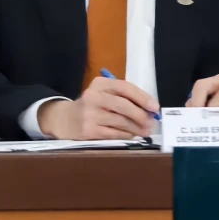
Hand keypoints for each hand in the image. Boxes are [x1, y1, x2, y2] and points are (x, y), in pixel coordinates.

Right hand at [37, 79, 159, 140]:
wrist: (64, 119)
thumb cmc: (93, 105)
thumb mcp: (105, 94)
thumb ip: (126, 98)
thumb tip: (151, 110)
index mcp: (100, 84)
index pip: (125, 87)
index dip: (143, 98)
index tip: (155, 108)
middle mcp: (93, 97)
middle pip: (123, 105)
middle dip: (141, 115)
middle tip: (152, 123)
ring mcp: (89, 114)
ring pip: (120, 121)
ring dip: (137, 127)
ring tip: (145, 130)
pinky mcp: (87, 130)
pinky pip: (113, 133)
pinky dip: (126, 135)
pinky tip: (132, 135)